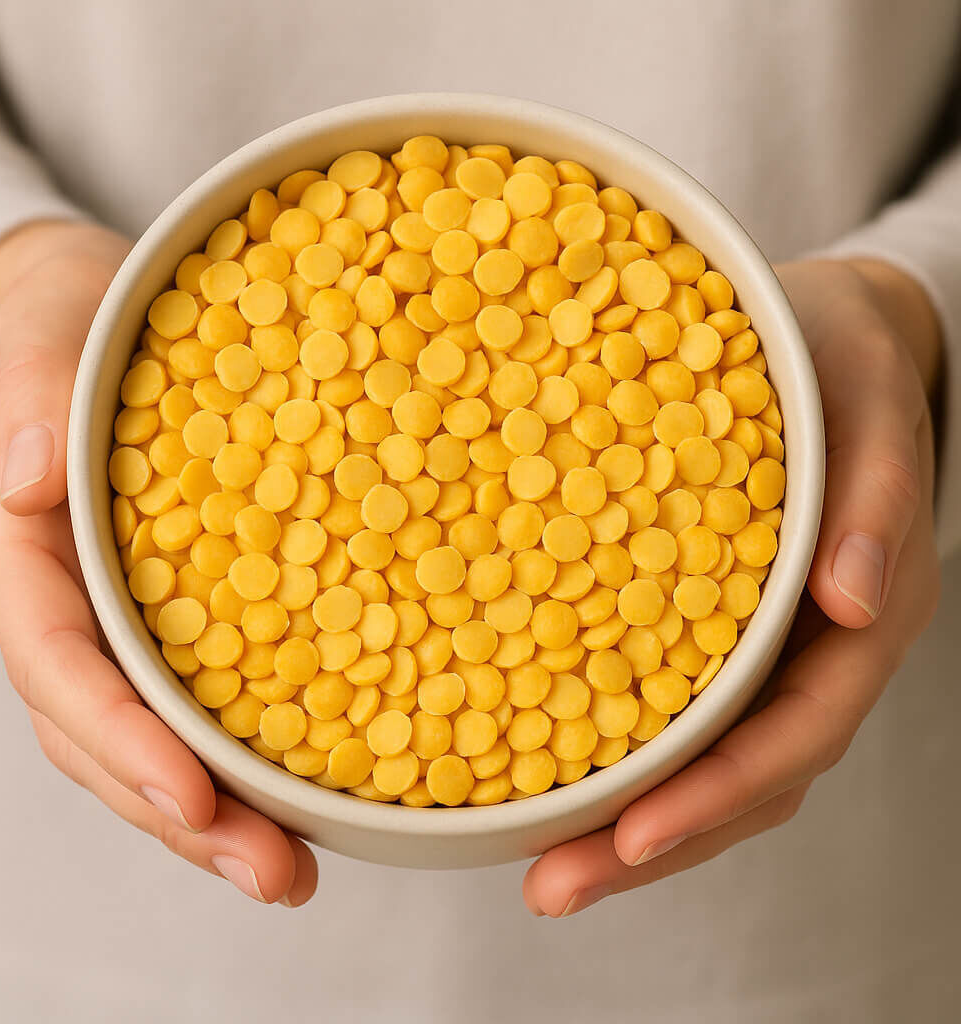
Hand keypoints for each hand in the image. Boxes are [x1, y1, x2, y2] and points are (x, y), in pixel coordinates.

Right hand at [0, 220, 316, 905]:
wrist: (99, 311)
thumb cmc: (69, 312)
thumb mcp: (45, 323)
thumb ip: (23, 389)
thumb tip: (15, 482)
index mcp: (22, 547)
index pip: (57, 663)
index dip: (117, 740)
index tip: (191, 800)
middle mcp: (68, 601)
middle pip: (106, 734)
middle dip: (182, 815)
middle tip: (276, 876)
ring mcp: (120, 615)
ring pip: (152, 736)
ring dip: (217, 813)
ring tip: (294, 869)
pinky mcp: (178, 608)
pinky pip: (200, 694)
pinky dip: (243, 751)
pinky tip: (308, 789)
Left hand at [523, 258, 941, 916]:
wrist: (827, 340)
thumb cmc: (844, 365)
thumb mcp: (867, 405)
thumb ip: (874, 495)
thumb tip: (855, 598)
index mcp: (859, 618)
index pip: (793, 736)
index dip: (716, 796)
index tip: (629, 837)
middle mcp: (810, 653)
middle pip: (738, 780)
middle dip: (651, 844)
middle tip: (548, 888)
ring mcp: (762, 650)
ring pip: (704, 763)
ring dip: (627, 823)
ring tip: (535, 865)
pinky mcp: (713, 626)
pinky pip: (675, 709)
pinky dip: (624, 754)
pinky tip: (550, 768)